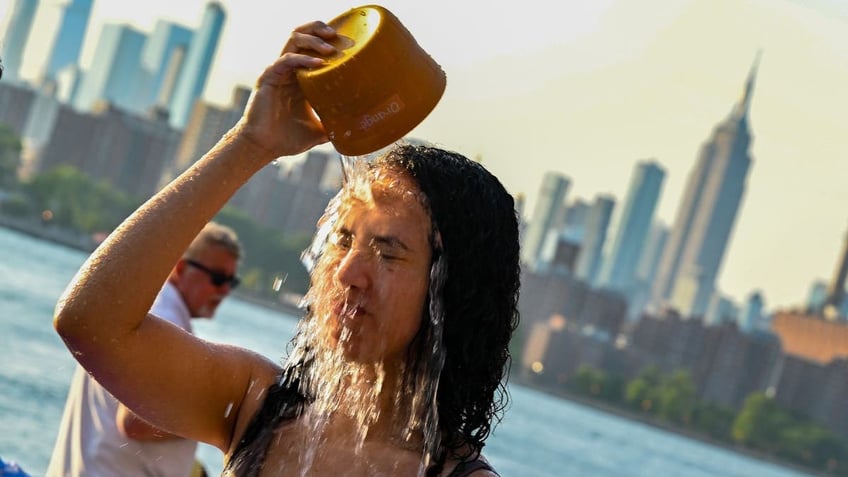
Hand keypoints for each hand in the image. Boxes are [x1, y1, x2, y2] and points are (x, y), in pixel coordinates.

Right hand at [236, 21, 338, 158]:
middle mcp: (290, 70)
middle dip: (319, 29)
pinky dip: (303, 59)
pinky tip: (319, 63)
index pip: (313, 48)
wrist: (265, 147)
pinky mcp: (269, 77)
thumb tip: (358, 132)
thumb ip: (336, 127)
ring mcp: (279, 71)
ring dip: (313, 40)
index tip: (348, 42)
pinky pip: (286, 60)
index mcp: (301, 78)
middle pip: (303, 36)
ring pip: (294, 41)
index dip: (328, 40)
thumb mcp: (319, 131)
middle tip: (337, 34)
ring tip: (330, 48)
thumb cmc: (287, 139)